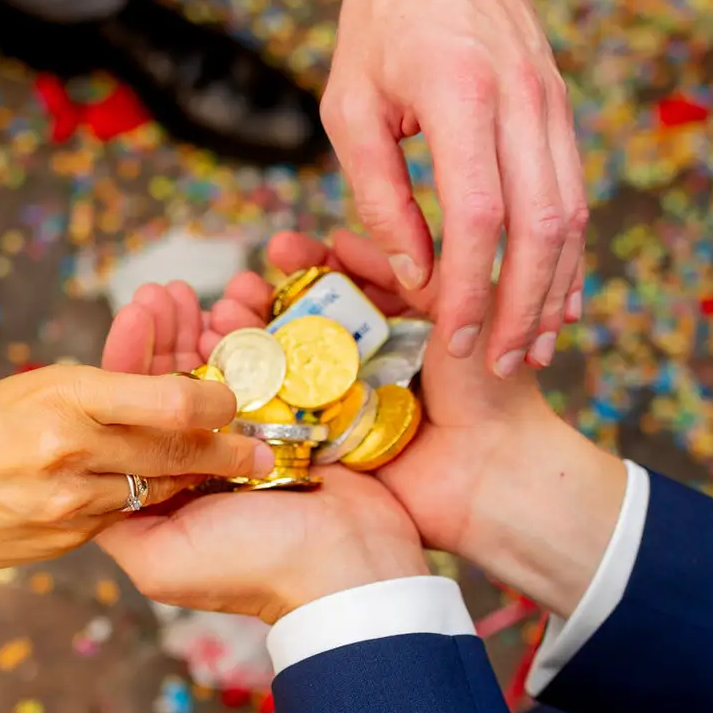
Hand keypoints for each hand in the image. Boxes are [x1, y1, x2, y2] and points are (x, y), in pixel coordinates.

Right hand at [0, 364, 275, 570]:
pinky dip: (142, 504)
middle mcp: (68, 454)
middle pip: (175, 451)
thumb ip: (98, 395)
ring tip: (224, 471)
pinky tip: (158, 497)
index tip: (235, 397)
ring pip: (154, 489)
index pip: (170, 400)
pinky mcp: (62, 542)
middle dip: (227, 450)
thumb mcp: (30, 391)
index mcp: (62, 399)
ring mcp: (66, 506)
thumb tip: (168, 395)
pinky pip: (120, 518)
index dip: (216, 400)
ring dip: (192, 480)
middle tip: (261, 447)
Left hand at [97, 281, 428, 621]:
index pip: (136, 415)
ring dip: (204, 327)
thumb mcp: (159, 558)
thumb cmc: (253, 568)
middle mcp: (206, 459)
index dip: (131, 362)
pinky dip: (252, 335)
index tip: (133, 315)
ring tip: (192, 292)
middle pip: (174, 384)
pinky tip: (237, 305)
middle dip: (166, 334)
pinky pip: (268, 367)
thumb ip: (113, 515)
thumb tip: (78, 470)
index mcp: (170, 486)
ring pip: (219, 370)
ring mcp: (253, 438)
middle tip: (162, 292)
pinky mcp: (296, 422)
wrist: (348, 569)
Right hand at [208, 232, 627, 614]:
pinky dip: (246, 387)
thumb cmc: (491, 388)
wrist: (494, 472)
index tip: (280, 249)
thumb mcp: (461, 306)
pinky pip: (279, 413)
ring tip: (223, 316)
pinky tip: (218, 360)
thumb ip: (411, 270)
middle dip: (264, 299)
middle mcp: (368, 362)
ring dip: (247, 337)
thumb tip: (345, 240)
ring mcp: (345, 404)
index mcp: (399, 327)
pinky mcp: (329, 446)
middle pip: (302, 322)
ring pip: (283, 363)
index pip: (344, 285)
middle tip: (239, 286)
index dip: (308, 266)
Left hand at [326, 0, 587, 377]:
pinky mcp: (561, 108)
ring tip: (534, 348)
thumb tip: (414, 276)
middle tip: (503, 365)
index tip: (454, 340)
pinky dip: (569, 252)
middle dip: (525, 307)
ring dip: (555, 289)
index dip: (471, 288)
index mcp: (462, 95)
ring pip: (571, 215)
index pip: (480, 216)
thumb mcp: (349, 105)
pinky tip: (557, 297)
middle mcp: (522, 100)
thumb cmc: (379, 21)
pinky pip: (575, 192)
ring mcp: (552, 102)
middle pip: (541, 227)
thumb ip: (379, 194)